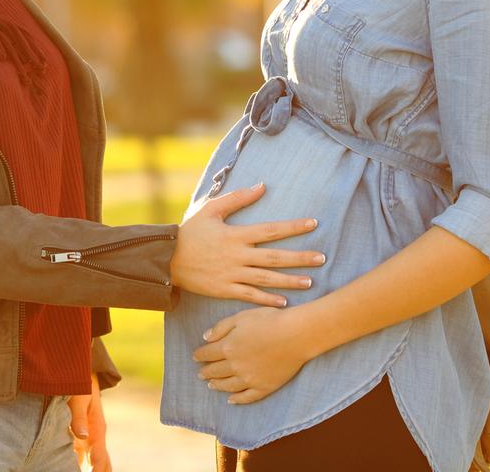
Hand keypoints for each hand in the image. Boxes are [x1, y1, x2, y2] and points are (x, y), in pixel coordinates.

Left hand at [68, 373, 110, 470]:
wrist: (79, 372)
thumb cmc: (79, 383)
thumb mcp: (79, 398)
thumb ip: (79, 416)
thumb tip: (82, 436)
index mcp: (97, 429)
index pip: (100, 457)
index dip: (97, 471)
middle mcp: (95, 437)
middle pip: (102, 463)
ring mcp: (87, 438)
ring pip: (92, 462)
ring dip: (88, 470)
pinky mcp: (78, 436)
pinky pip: (80, 456)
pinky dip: (78, 465)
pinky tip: (67, 468)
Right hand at [171, 182, 323, 306]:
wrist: (167, 259)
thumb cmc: (190, 232)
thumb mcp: (211, 210)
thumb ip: (237, 198)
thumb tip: (262, 186)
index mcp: (236, 235)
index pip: (271, 230)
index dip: (293, 227)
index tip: (313, 224)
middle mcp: (237, 256)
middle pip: (275, 257)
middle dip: (300, 258)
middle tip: (322, 258)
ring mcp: (232, 275)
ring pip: (266, 280)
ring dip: (289, 281)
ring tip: (310, 281)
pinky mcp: (225, 290)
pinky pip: (250, 296)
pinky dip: (267, 300)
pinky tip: (284, 303)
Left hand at [193, 306, 315, 404]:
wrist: (296, 335)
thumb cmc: (269, 320)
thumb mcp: (241, 317)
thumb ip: (221, 327)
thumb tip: (205, 338)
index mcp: (228, 346)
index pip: (208, 353)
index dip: (200, 355)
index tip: (195, 356)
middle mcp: (236, 365)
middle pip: (216, 371)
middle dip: (206, 372)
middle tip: (200, 374)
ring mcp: (250, 379)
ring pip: (228, 385)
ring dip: (218, 386)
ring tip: (211, 386)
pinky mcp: (264, 387)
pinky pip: (247, 397)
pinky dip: (237, 399)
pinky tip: (231, 400)